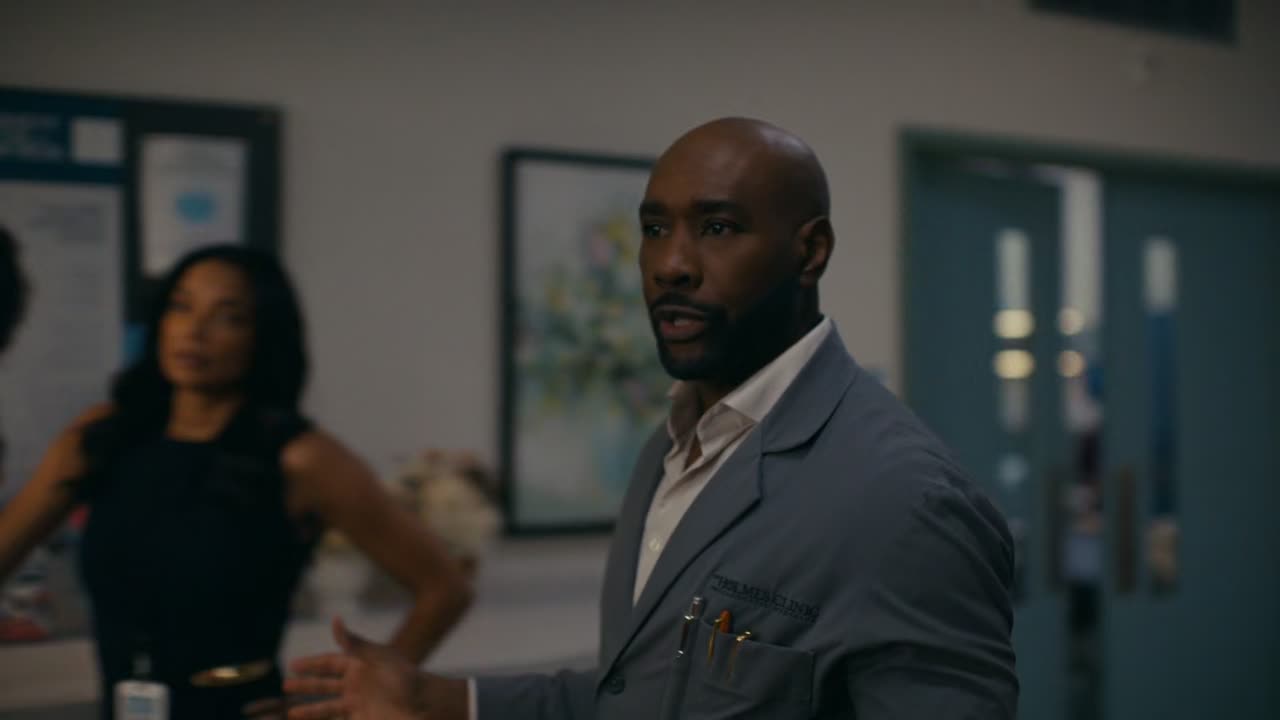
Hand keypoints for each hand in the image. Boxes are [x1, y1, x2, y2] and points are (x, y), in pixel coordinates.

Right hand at [284, 617, 466, 718]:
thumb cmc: (404, 676)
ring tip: (291, 713)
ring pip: (327, 707)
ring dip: (309, 710)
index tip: (292, 664)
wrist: (425, 702)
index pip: (329, 663)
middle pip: (325, 685)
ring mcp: (358, 704)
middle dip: (306, 686)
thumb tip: (335, 619)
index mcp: (359, 665)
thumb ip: (354, 643)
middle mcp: (356, 685)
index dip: (311, 664)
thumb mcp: (377, 657)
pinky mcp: (362, 719)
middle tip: (285, 687)